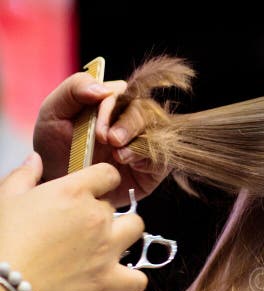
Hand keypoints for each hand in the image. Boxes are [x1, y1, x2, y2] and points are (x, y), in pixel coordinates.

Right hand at [0, 153, 147, 290]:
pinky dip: (131, 280)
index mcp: (73, 193)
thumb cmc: (2, 240)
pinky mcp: (107, 279)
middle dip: (101, 213)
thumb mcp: (6, 198)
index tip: (95, 189)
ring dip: (124, 233)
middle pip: (115, 206)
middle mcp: (96, 217)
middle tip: (80, 226)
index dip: (102, 180)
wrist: (2, 284)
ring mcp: (106, 248)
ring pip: (135, 229)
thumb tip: (35, 159)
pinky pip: (137, 279)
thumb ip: (24, 175)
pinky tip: (118, 276)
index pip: (108, 174)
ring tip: (105, 243)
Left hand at [33, 72, 167, 207]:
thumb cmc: (56, 148)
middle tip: (112, 141)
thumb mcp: (53, 112)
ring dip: (139, 144)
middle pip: (146, 111)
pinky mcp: (153, 166)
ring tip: (119, 157)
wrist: (60, 182)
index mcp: (111, 101)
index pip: (123, 93)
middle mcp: (131, 119)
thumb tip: (103, 88)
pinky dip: (149, 160)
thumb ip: (73, 89)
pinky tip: (131, 165)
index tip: (97, 131)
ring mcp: (145, 142)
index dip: (113, 109)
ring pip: (157, 132)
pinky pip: (163, 158)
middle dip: (129, 125)